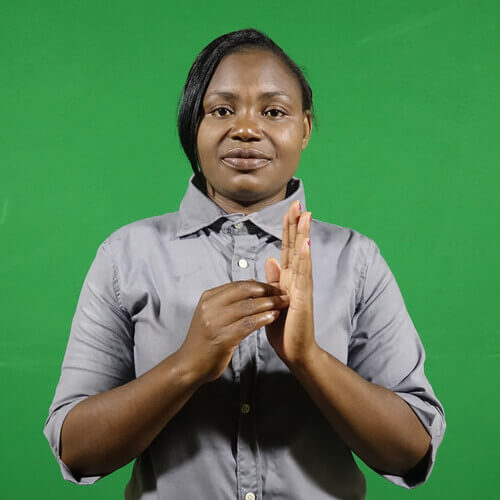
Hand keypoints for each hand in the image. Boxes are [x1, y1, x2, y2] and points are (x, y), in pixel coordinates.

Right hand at [178, 280, 289, 383]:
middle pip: (244, 292)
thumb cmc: (205, 339)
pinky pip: (247, 325)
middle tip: (283, 294)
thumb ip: (230, 298)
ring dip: (268, 304)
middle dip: (267, 292)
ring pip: (248, 307)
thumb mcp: (213, 313)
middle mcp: (210, 307)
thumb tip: (252, 282)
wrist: (190, 365)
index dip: (260, 284)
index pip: (238, 285)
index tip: (275, 287)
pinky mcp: (222, 338)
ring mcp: (215, 323)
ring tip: (282, 304)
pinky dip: (263, 319)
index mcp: (208, 297)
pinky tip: (273, 317)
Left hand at [265, 200, 316, 366]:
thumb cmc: (285, 327)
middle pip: (297, 246)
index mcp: (288, 278)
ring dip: (304, 235)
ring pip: (302, 255)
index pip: (288, 248)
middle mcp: (298, 278)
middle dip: (297, 224)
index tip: (291, 209)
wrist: (295, 351)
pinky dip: (305, 258)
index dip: (288, 228)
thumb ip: (274, 279)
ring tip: (306, 215)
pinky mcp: (303, 297)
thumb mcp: (274, 299)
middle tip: (299, 202)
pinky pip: (304, 274)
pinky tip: (306, 244)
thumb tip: (271, 258)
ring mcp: (302, 287)